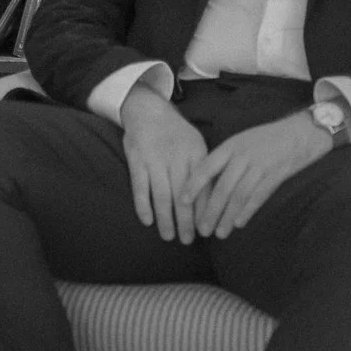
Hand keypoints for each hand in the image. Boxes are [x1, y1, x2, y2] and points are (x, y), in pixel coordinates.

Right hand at [119, 83, 207, 243]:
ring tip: (169, 236)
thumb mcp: (196, 146)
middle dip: (186, 221)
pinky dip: (143, 205)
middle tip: (188, 240)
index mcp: (196, 153)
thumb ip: (204, 171)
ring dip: (166, 218)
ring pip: (162, 195)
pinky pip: (140, 187)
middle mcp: (176, 157)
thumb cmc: (176, 135)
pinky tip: (147, 221)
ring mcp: (155, 159)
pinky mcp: (136, 160)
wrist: (149, 111)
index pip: (203, 188)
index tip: (206, 230)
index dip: (204, 211)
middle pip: (183, 196)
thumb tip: (214, 202)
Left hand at [188, 113, 330, 238]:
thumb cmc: (263, 140)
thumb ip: (223, 160)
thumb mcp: (239, 142)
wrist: (297, 135)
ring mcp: (259, 167)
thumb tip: (203, 184)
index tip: (182, 201)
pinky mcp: (274, 177)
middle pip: (223, 187)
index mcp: (230, 147)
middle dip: (211, 211)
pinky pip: (258, 197)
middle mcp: (243, 157)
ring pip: (239, 196)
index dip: (194, 185)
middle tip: (202, 229)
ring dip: (228, 217)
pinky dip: (247, 211)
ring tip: (219, 233)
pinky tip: (238, 224)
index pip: (206, 167)